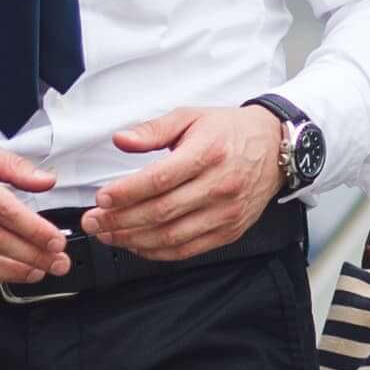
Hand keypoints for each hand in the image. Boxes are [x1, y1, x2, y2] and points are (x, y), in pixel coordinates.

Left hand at [85, 104, 285, 263]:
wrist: (276, 147)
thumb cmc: (230, 131)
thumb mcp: (191, 117)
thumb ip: (153, 130)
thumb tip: (121, 140)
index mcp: (208, 153)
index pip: (159, 179)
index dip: (126, 192)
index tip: (101, 198)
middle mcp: (220, 186)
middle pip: (161, 211)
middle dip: (120, 220)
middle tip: (93, 221)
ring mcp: (226, 212)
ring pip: (172, 235)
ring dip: (134, 239)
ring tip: (109, 234)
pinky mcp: (230, 230)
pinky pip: (188, 249)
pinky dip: (158, 252)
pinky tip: (137, 245)